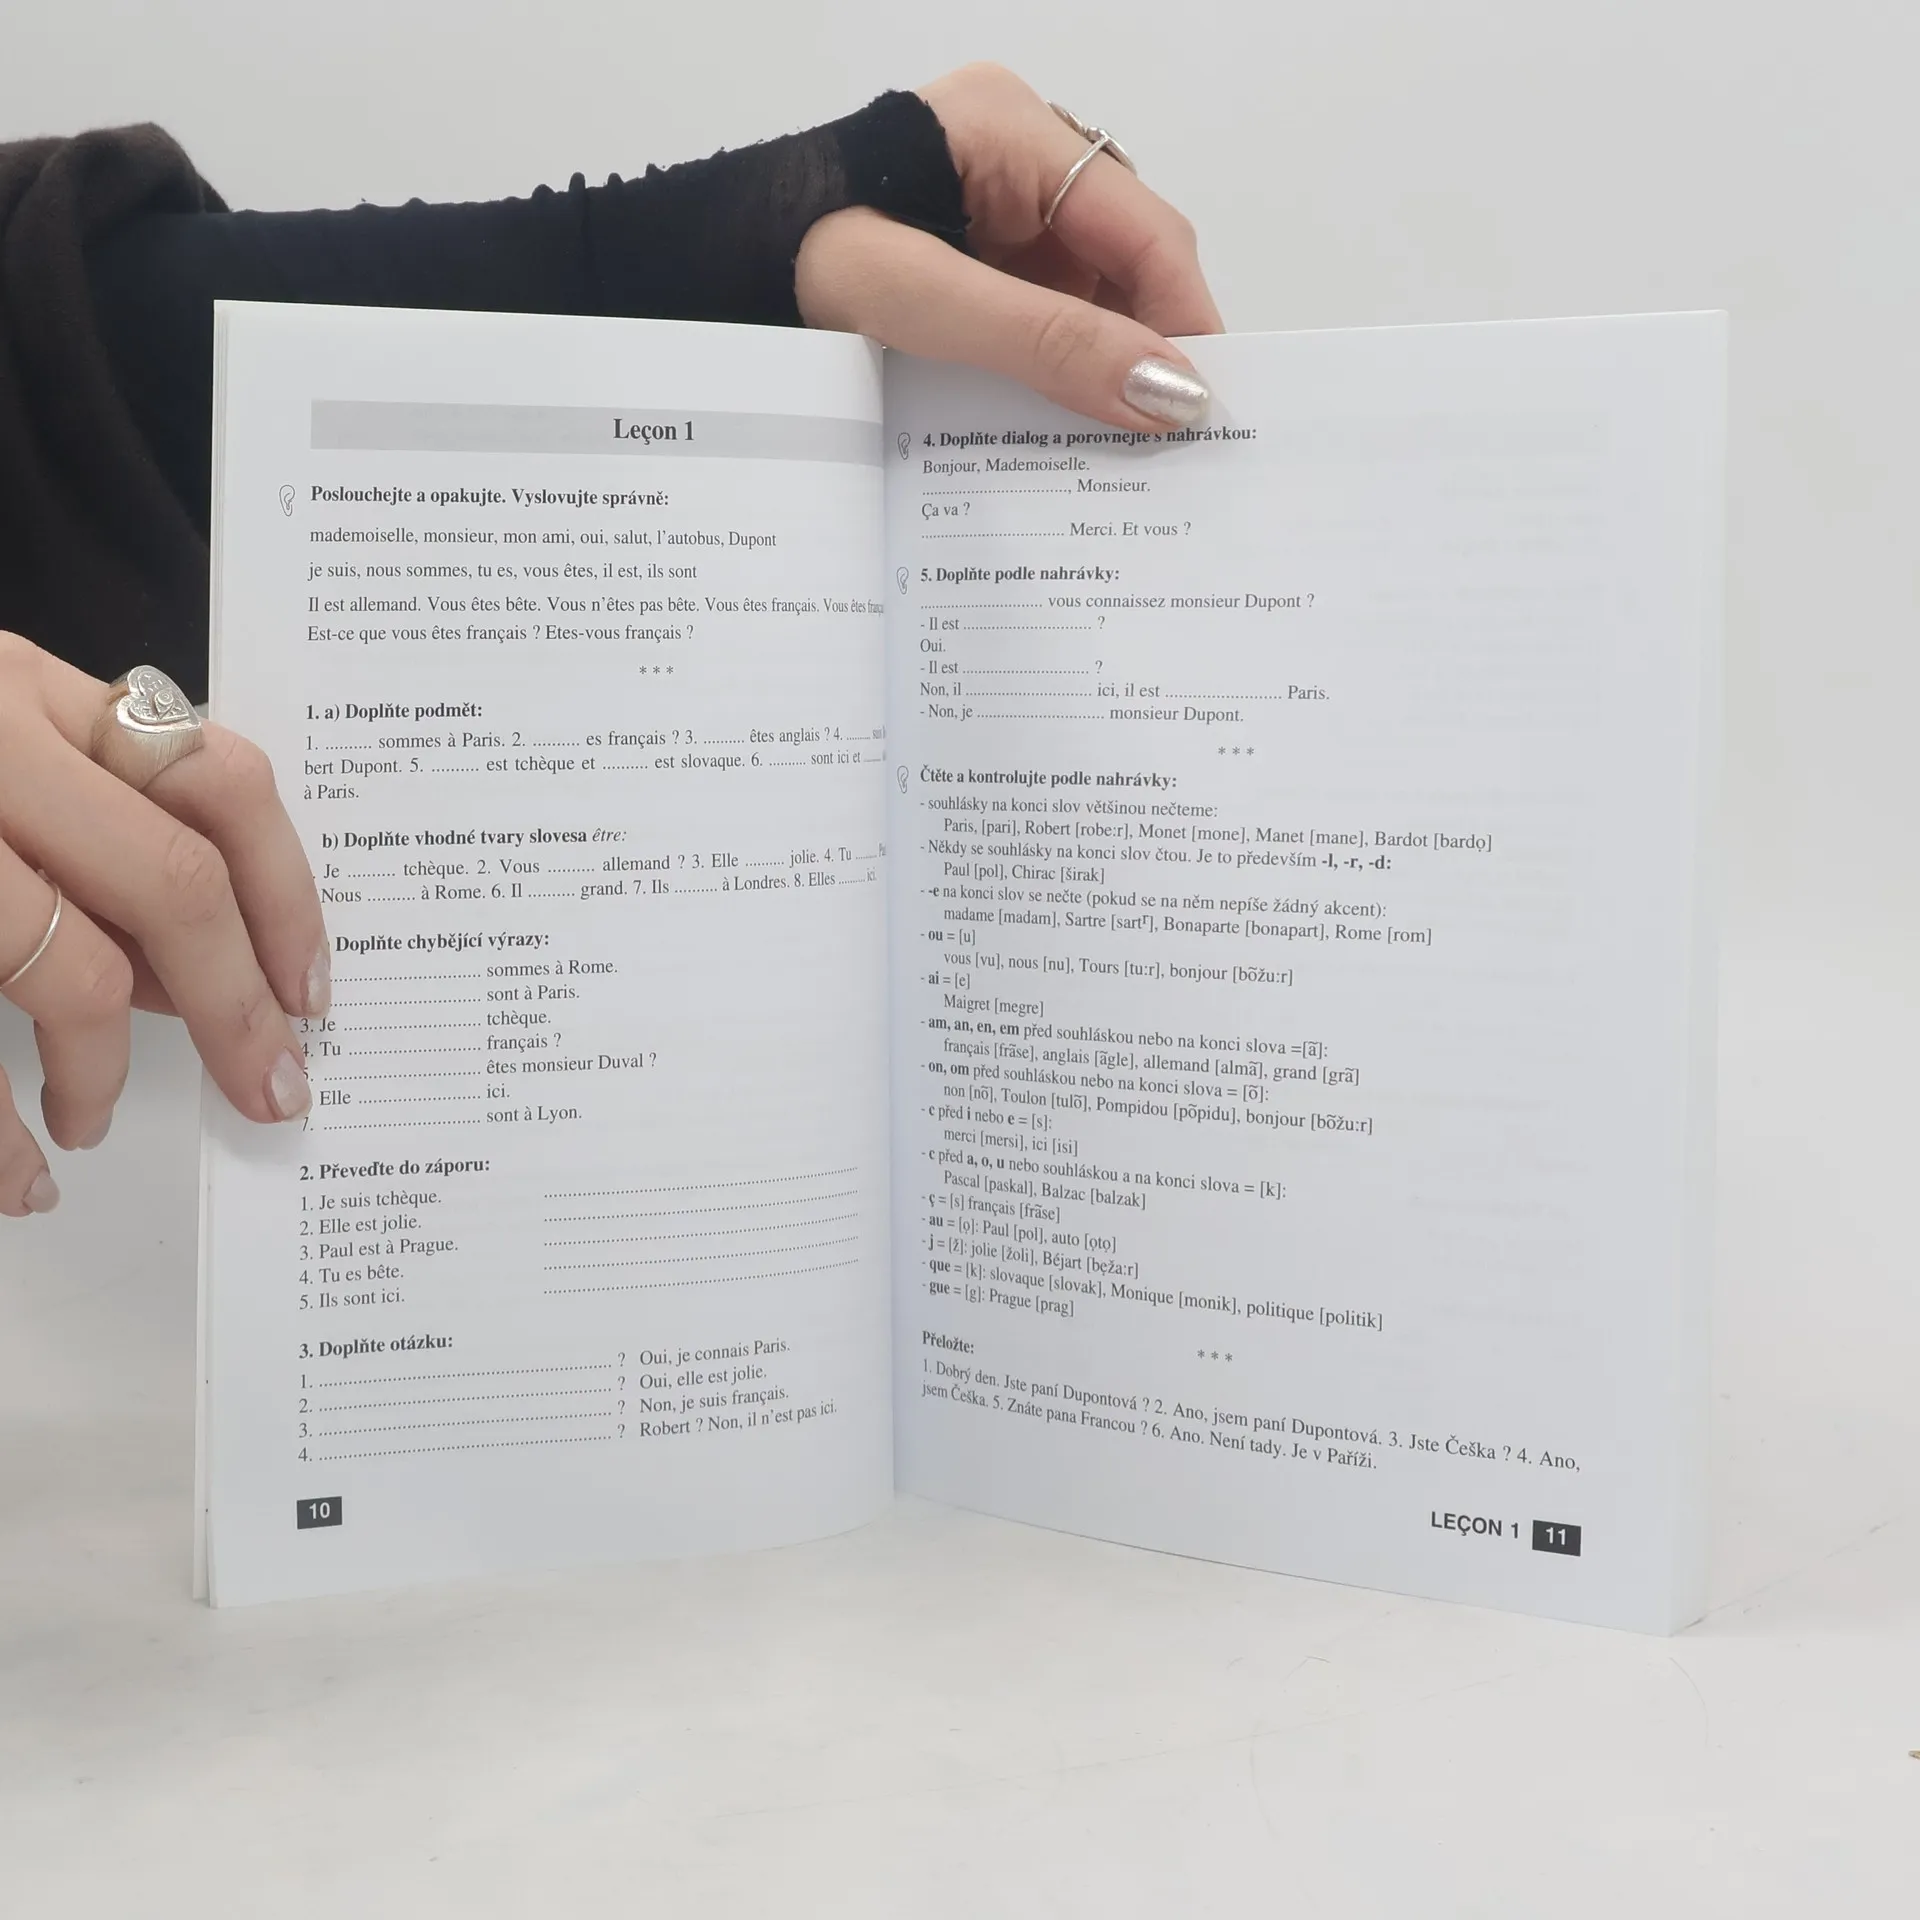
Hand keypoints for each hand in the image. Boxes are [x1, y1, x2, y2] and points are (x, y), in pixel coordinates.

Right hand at [0, 632, 326, 1218]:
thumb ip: (88, 824)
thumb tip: (204, 972)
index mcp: (23, 689)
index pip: (220, 780)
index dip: (289, 897)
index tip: (313, 992)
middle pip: (168, 880)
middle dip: (237, 1007)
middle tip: (272, 1089)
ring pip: (64, 971)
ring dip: (99, 1076)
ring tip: (88, 1126)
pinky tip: (15, 1177)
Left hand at [796, 63, 1222, 427]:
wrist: (695, 275)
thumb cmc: (788, 265)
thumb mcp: (924, 303)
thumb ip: (1048, 344)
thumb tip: (1169, 395)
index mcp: (1010, 128)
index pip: (1144, 225)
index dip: (1185, 317)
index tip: (1206, 408)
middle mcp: (1013, 153)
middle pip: (1123, 257)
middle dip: (1145, 345)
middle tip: (1168, 441)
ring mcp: (989, 202)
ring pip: (1086, 290)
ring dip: (1101, 364)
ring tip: (1116, 447)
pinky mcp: (966, 251)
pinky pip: (1039, 308)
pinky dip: (1055, 365)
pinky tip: (1060, 422)